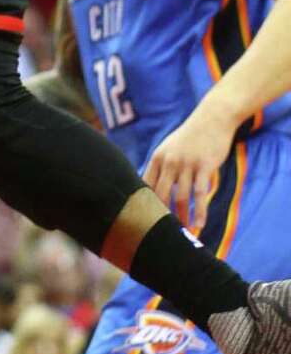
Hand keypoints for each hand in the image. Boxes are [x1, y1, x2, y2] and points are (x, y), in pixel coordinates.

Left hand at [143, 102, 236, 228]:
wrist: (212, 119)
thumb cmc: (190, 137)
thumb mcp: (169, 147)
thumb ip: (160, 166)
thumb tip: (149, 188)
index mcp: (158, 157)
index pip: (146, 186)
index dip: (143, 204)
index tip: (142, 222)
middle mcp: (169, 161)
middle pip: (161, 195)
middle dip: (161, 216)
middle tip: (161, 235)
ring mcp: (187, 164)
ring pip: (182, 198)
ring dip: (182, 218)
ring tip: (183, 234)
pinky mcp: (204, 166)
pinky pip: (201, 193)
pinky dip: (200, 211)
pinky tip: (200, 225)